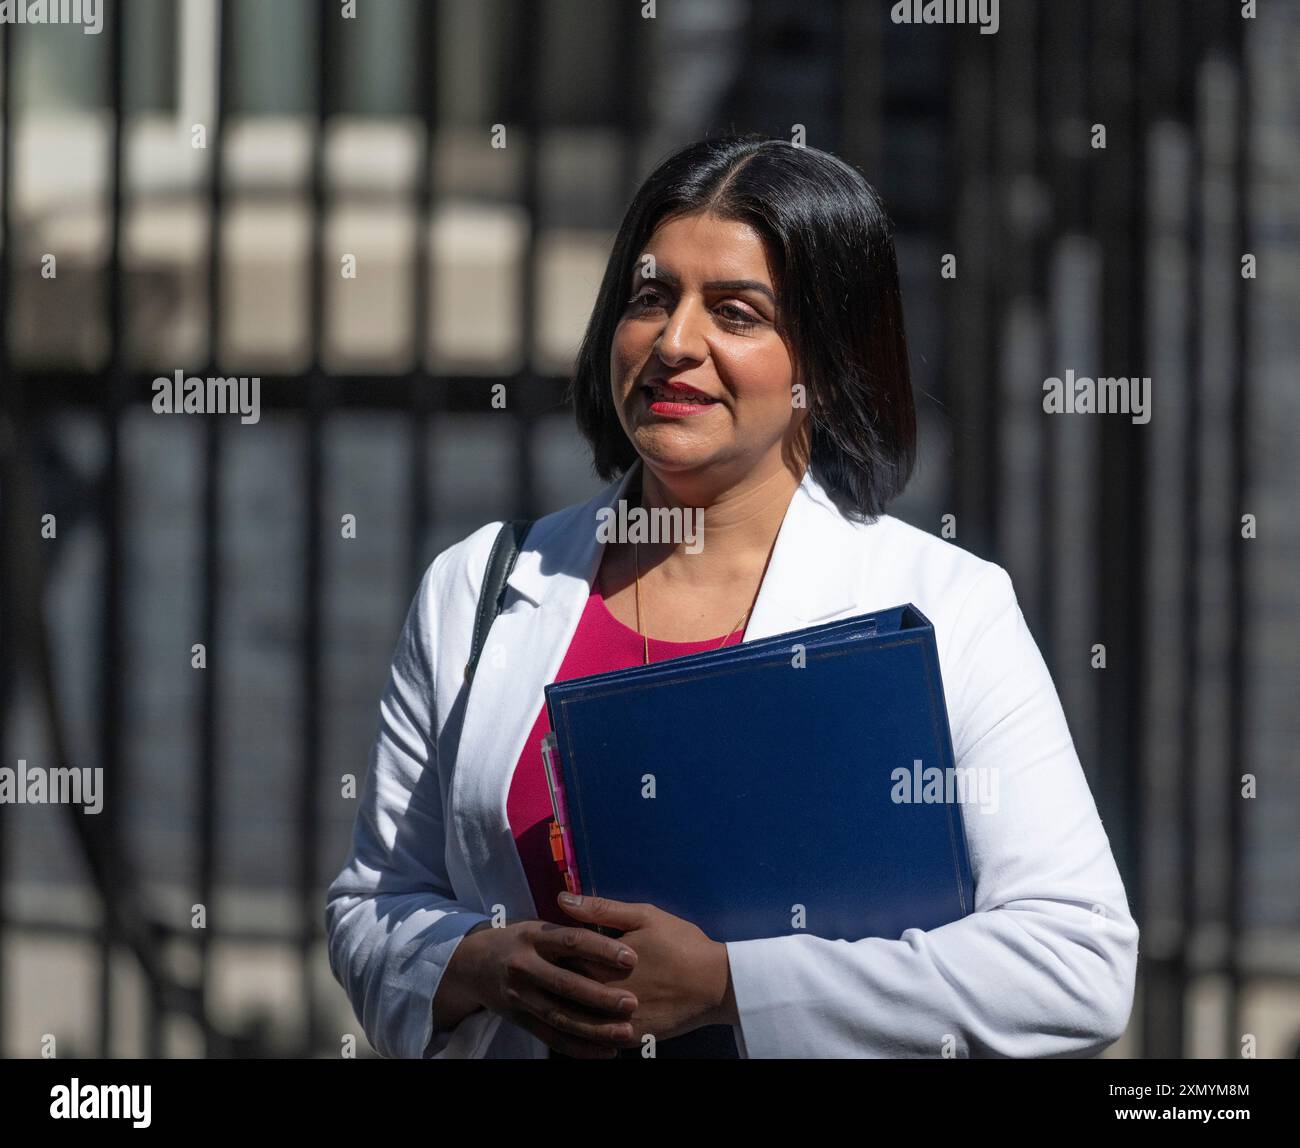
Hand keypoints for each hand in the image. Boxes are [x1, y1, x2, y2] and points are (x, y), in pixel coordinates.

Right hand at [451, 918, 641, 1057]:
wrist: (475, 965)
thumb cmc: (521, 941)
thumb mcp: (539, 926)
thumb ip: (570, 929)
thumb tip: (612, 923)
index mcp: (533, 937)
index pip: (572, 941)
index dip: (602, 949)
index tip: (632, 957)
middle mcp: (524, 967)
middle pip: (565, 984)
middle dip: (600, 995)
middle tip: (632, 1003)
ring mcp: (520, 996)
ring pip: (560, 1016)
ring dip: (594, 1028)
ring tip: (625, 1033)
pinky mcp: (520, 1020)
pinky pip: (551, 1038)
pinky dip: (579, 1048)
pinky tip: (605, 1051)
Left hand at [555, 892, 734, 1047]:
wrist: (716, 983)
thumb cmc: (681, 943)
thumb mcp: (644, 916)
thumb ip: (600, 909)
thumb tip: (562, 898)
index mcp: (601, 963)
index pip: (558, 959)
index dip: (550, 952)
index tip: (545, 946)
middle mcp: (603, 996)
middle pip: (563, 990)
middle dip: (553, 979)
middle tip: (547, 970)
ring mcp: (616, 1021)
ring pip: (575, 1019)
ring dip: (564, 1007)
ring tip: (560, 994)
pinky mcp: (630, 1038)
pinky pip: (597, 1039)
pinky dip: (585, 1029)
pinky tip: (583, 1017)